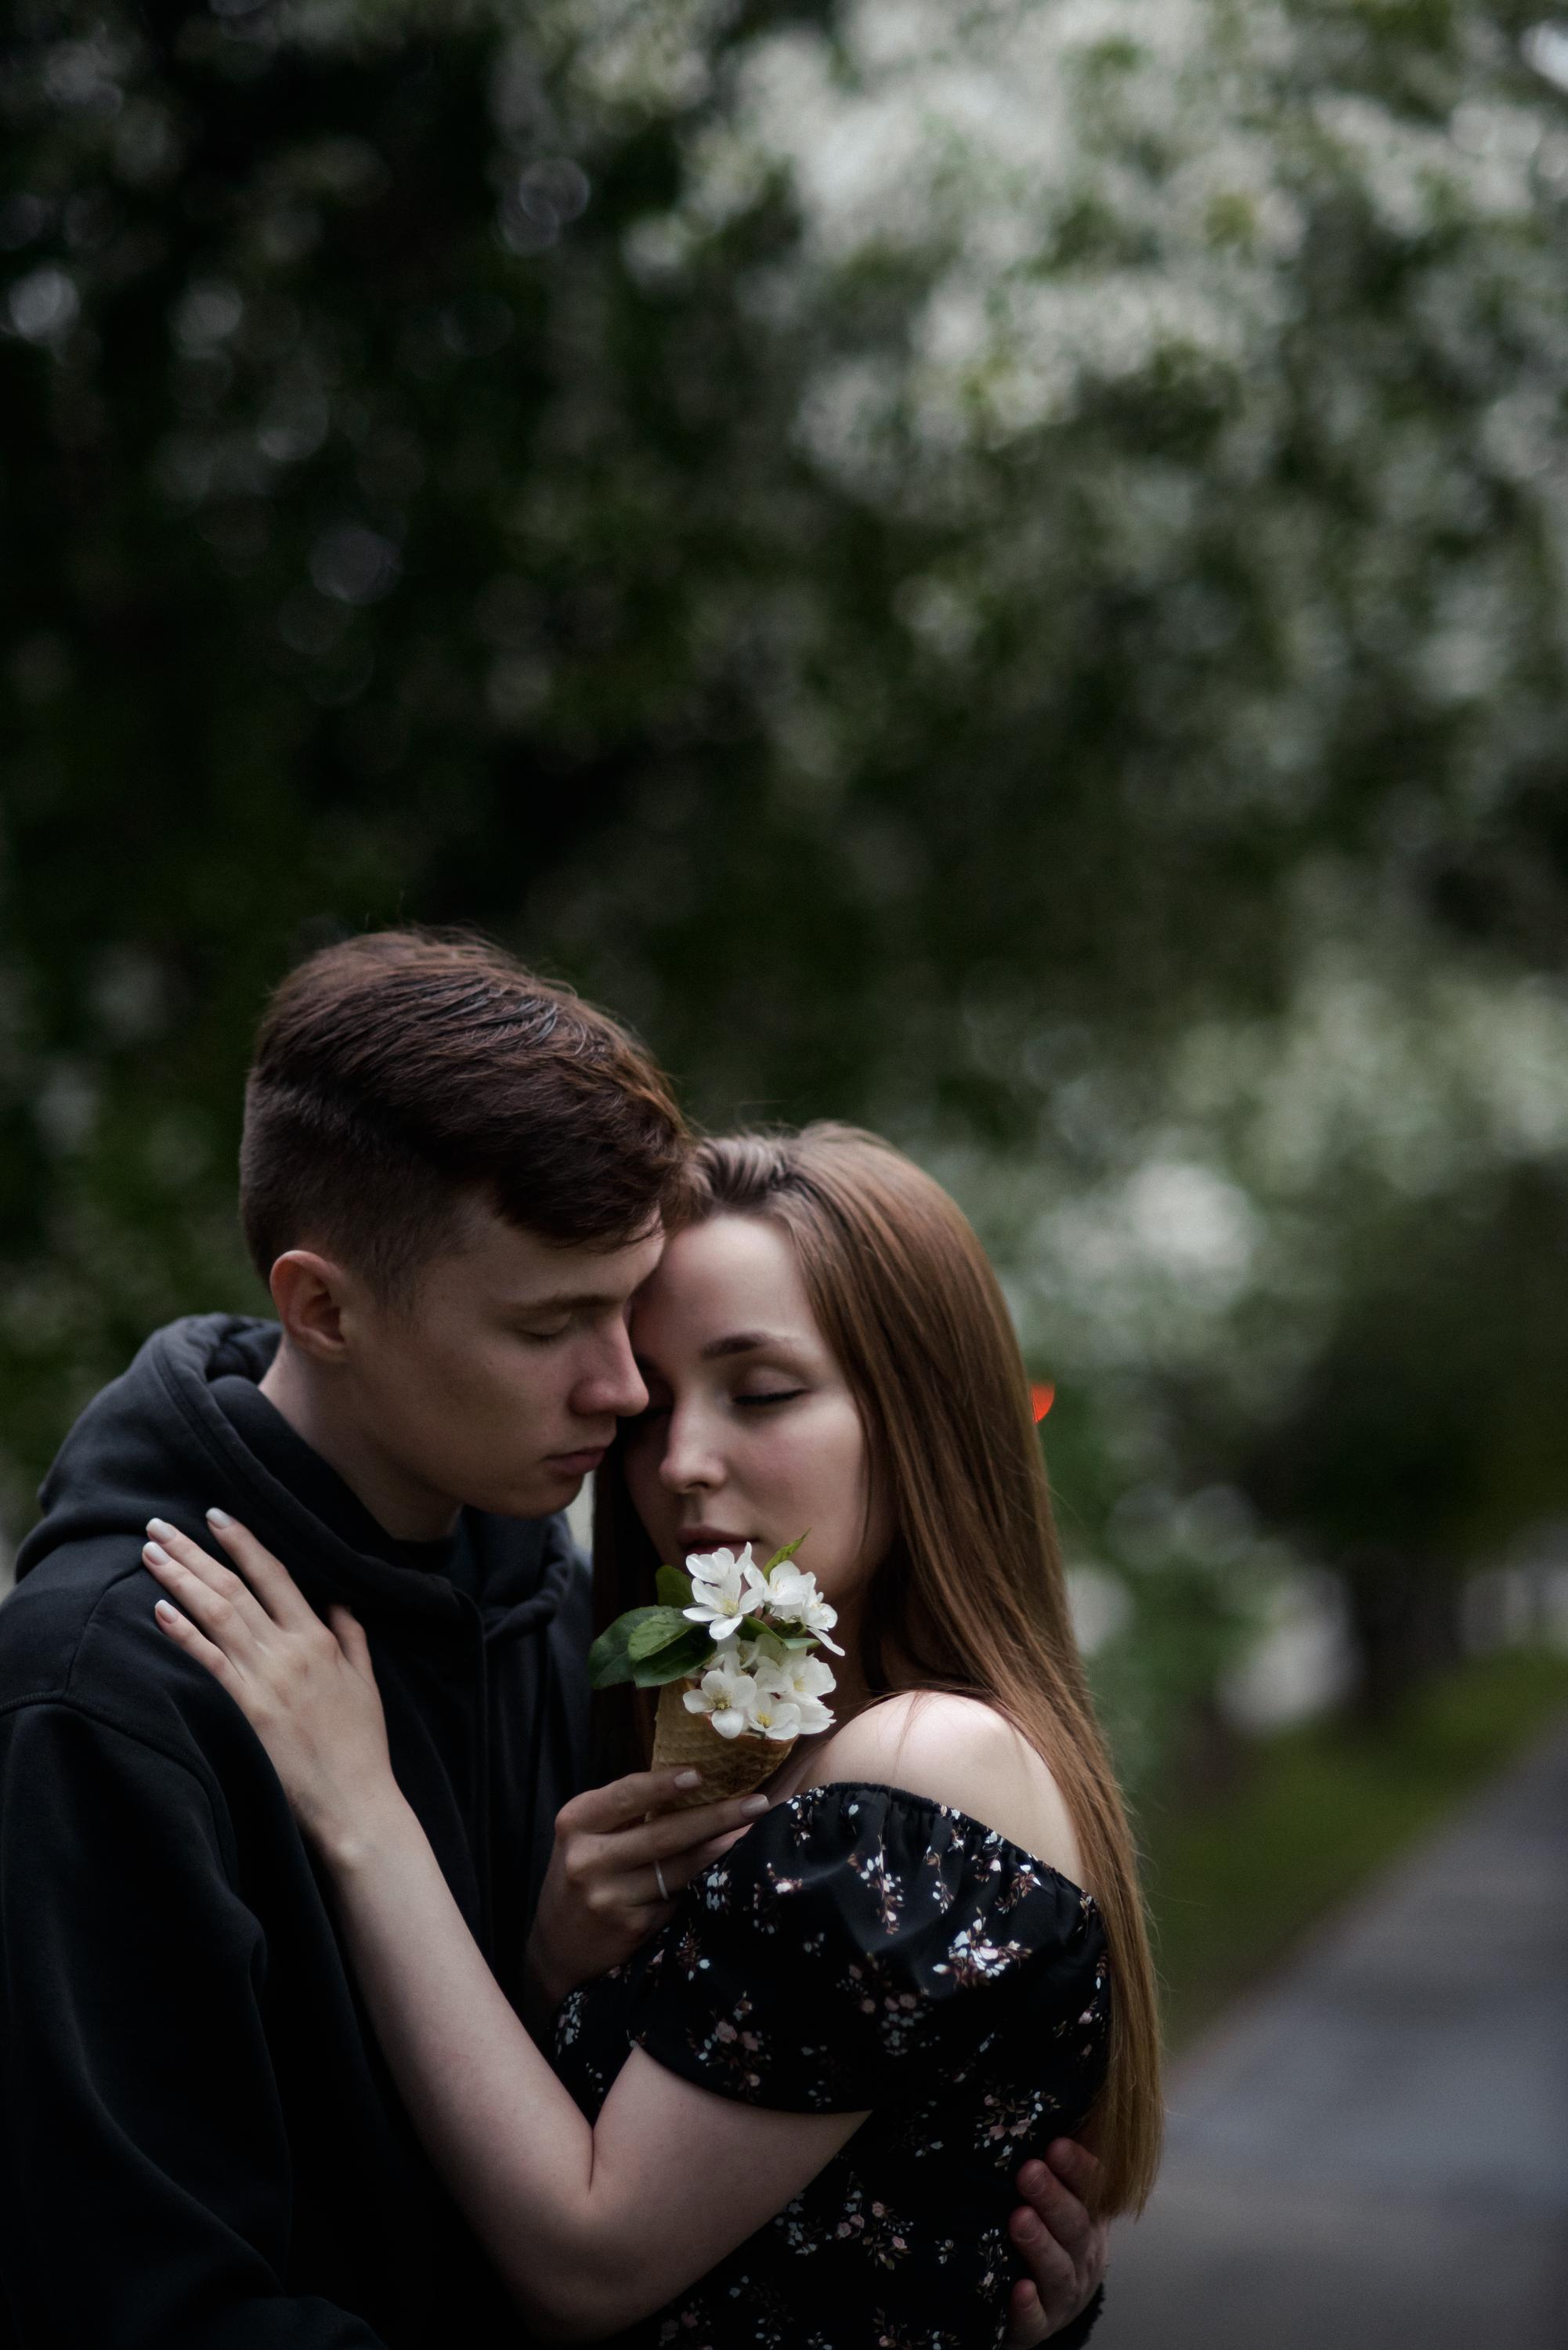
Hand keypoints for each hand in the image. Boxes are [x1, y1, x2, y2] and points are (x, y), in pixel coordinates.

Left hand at [143, 1511, 400, 1855]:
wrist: (354, 1799)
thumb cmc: (361, 1744)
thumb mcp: (366, 1681)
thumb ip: (352, 1636)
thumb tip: (337, 1603)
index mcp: (319, 1638)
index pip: (275, 1575)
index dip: (244, 1542)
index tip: (216, 1515)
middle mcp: (289, 1649)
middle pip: (234, 1587)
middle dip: (195, 1551)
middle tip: (159, 1523)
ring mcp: (265, 1678)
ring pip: (216, 1614)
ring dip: (180, 1579)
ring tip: (150, 1552)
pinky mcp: (245, 1709)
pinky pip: (208, 1662)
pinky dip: (183, 1633)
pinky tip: (159, 1609)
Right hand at [527, 1770, 770, 2008]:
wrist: (557, 1948)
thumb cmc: (581, 1874)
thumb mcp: (587, 1835)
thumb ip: (626, 1811)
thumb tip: (694, 1780)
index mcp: (576, 1822)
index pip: (626, 1795)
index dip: (664, 1784)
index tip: (701, 1773)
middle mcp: (588, 1859)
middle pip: (664, 1833)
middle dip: (717, 1817)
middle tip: (757, 1802)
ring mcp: (609, 1898)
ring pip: (679, 1868)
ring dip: (721, 1848)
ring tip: (753, 1830)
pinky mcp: (631, 1927)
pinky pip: (677, 1898)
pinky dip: (703, 1881)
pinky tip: (726, 1870)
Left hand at [1002, 2140, 1107, 2344]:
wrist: (1047, 2303)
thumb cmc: (1049, 2235)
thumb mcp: (1062, 2198)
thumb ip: (1061, 2159)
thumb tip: (1061, 2094)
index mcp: (1090, 2220)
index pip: (1092, 2190)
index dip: (1077, 2168)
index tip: (1055, 2144)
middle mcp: (1083, 2258)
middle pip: (1075, 2228)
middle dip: (1053, 2199)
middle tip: (1029, 2172)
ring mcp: (1063, 2296)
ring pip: (1058, 2272)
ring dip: (1040, 2245)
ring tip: (1019, 2219)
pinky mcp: (1038, 2327)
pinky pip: (1036, 2320)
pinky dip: (1028, 2307)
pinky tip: (1018, 2289)